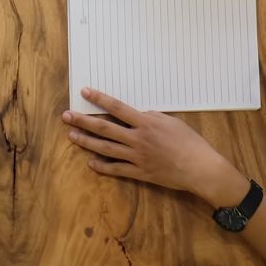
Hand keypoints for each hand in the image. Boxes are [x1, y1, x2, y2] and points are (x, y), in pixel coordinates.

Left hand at [63, 88, 242, 200]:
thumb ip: (150, 117)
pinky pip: (117, 170)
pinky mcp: (140, 173)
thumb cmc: (189, 142)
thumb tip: (136, 115)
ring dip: (87, 142)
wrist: (199, 168)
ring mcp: (137, 157)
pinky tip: (90, 163)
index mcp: (145, 122)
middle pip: (104, 128)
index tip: (84, 92)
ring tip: (72, 136)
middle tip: (66, 116)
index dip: (99, 99)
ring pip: (106, 149)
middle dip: (83, 121)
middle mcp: (137, 139)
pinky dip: (102, 167)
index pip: (116, 107)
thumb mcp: (170, 121)